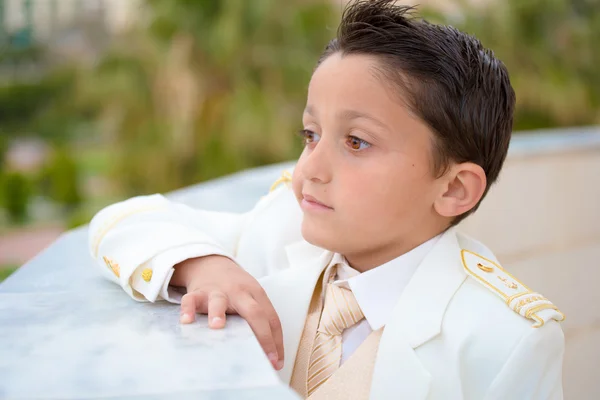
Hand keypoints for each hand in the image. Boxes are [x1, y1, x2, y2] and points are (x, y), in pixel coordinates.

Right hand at [171, 255, 283, 370]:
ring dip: (218, 314)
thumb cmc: (235, 290)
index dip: (274, 342)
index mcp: (257, 295)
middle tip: (262, 356)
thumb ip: (258, 322)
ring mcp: (218, 291)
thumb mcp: (251, 299)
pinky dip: (188, 309)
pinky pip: (191, 300)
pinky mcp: (198, 292)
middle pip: (254, 312)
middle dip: (260, 334)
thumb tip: (270, 359)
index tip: (275, 363)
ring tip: (217, 327)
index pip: (271, 319)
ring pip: (219, 302)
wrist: (211, 263)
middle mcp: (240, 292)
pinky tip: (186, 321)